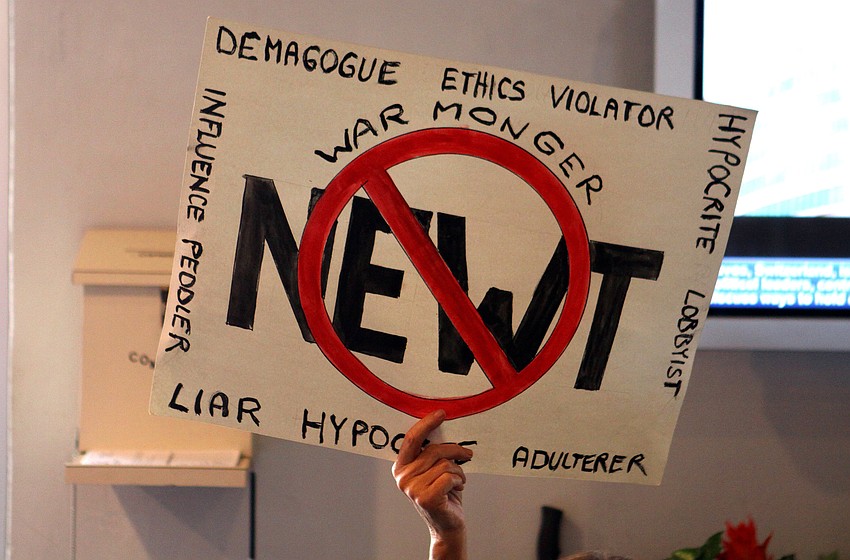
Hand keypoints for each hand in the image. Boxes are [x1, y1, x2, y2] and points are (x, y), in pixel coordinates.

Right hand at [393, 409, 473, 559]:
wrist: (448, 526)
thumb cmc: (444, 493)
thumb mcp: (433, 470)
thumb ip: (431, 452)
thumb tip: (443, 424)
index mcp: (400, 467)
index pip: (411, 439)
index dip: (426, 424)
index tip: (441, 413)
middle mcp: (402, 477)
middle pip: (434, 450)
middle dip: (455, 451)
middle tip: (467, 455)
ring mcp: (412, 488)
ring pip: (445, 464)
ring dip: (458, 471)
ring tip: (458, 481)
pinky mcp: (426, 498)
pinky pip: (450, 476)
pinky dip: (459, 480)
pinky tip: (457, 489)